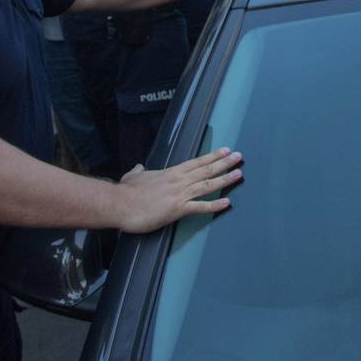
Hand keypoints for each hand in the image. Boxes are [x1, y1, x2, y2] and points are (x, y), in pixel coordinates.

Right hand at [116, 147, 243, 232]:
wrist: (120, 204)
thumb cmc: (126, 192)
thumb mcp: (133, 176)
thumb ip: (139, 171)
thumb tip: (139, 167)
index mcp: (170, 173)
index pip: (196, 162)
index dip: (212, 156)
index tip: (225, 151)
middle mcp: (178, 181)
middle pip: (206, 170)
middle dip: (224, 163)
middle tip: (239, 157)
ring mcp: (179, 194)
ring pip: (207, 185)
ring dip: (225, 179)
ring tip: (238, 173)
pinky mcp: (177, 209)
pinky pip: (200, 207)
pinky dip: (214, 205)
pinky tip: (227, 203)